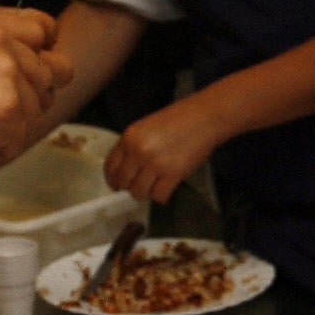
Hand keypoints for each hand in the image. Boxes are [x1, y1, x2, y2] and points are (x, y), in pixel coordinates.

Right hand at [0, 4, 72, 174]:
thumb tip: (9, 54)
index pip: (42, 27)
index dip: (43, 51)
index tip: (35, 68)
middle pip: (53, 70)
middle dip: (33, 95)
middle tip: (1, 112)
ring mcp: (7, 74)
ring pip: (37, 108)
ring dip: (11, 125)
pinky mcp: (9, 111)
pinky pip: (19, 140)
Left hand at [105, 93, 226, 205]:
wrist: (204, 117)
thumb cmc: (178, 120)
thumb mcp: (146, 128)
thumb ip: (133, 146)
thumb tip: (126, 171)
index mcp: (129, 137)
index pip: (110, 167)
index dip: (112, 180)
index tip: (117, 186)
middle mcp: (138, 151)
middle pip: (124, 183)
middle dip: (131, 187)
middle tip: (142, 185)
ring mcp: (154, 164)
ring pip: (139, 193)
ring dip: (146, 193)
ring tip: (156, 185)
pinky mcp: (172, 174)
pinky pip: (159, 196)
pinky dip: (162, 196)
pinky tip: (167, 187)